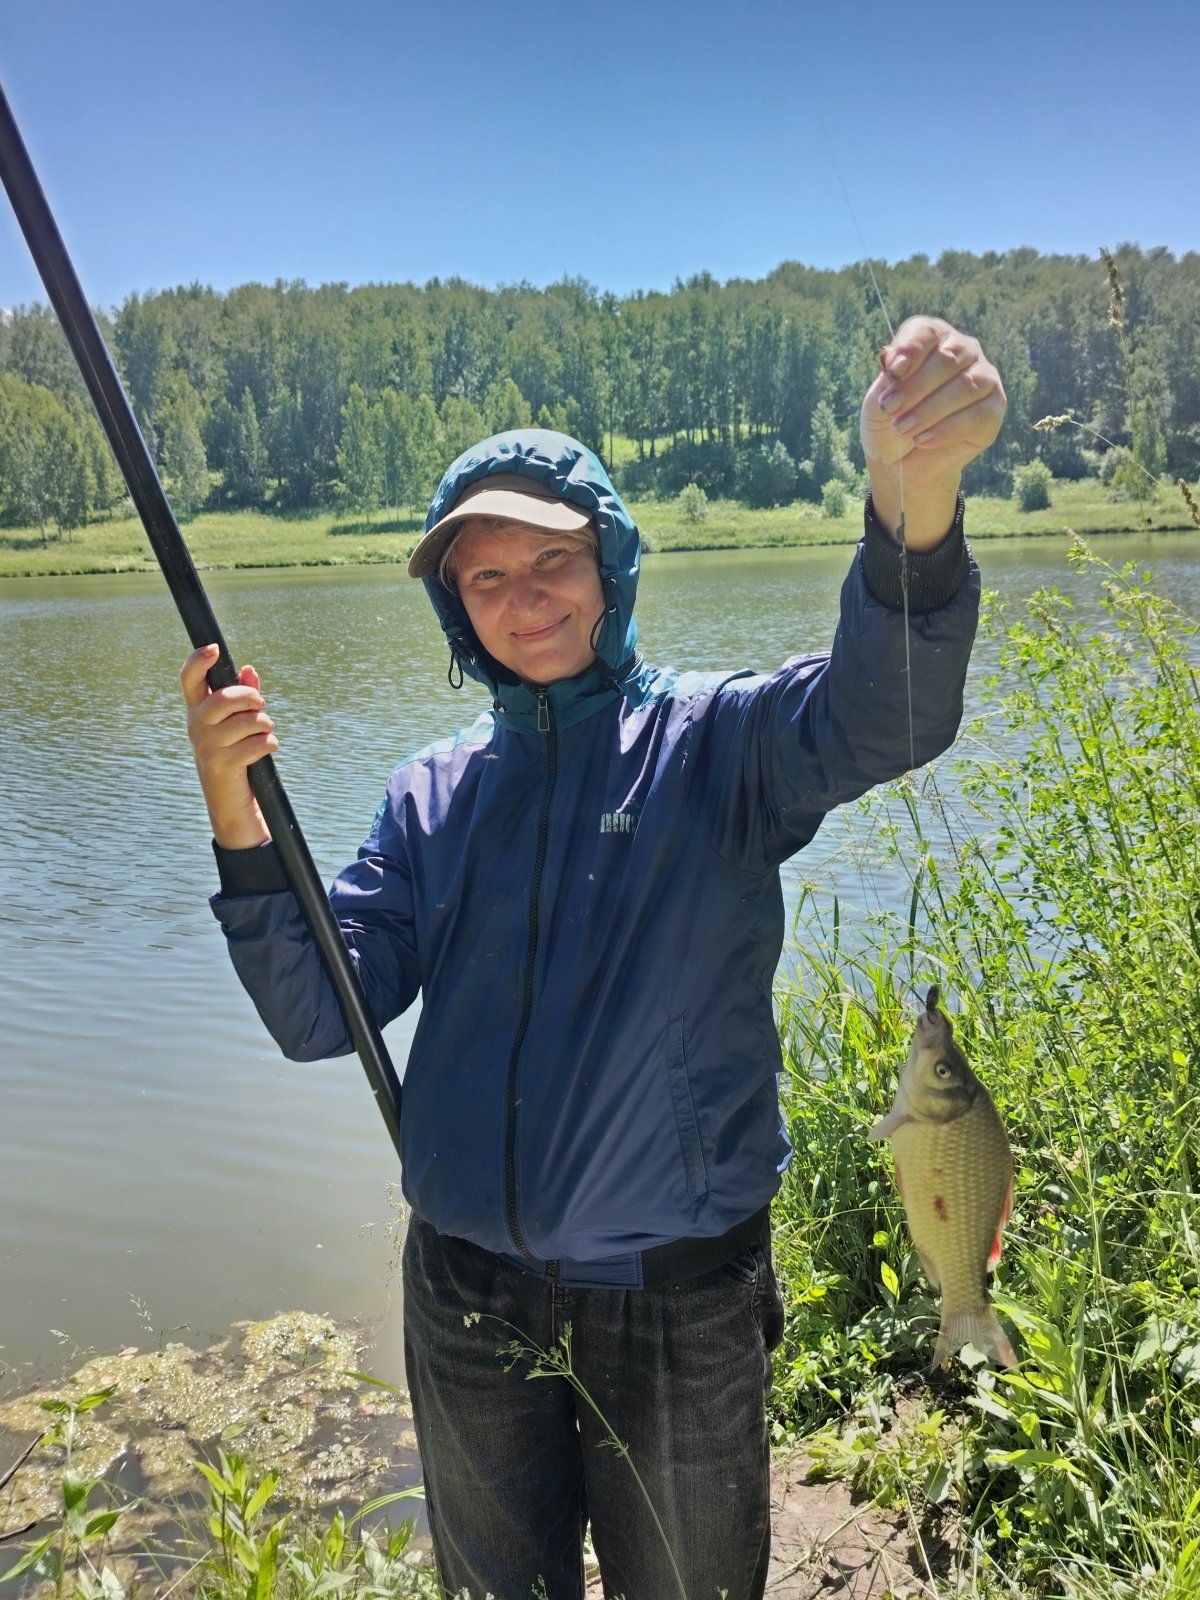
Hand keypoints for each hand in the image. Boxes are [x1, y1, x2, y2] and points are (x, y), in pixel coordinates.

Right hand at [181, 643, 276, 847]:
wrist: (230, 802)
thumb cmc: (235, 755)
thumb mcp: (236, 724)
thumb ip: (242, 696)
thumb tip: (249, 670)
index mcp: (197, 710)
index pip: (189, 679)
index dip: (197, 661)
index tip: (213, 648)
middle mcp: (195, 726)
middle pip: (225, 698)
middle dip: (251, 699)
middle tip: (261, 707)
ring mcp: (206, 746)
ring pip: (248, 721)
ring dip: (265, 726)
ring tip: (264, 734)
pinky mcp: (222, 764)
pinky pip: (258, 743)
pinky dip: (269, 745)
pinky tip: (264, 751)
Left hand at [860, 317, 1005, 548]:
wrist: (903, 463)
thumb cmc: (888, 424)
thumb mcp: (878, 401)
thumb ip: (888, 379)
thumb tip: (889, 358)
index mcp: (931, 340)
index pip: (926, 331)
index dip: (910, 348)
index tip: (889, 369)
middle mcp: (962, 352)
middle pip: (948, 356)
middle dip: (915, 386)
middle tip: (889, 412)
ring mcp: (983, 379)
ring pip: (965, 384)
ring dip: (930, 409)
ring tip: (904, 431)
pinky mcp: (993, 411)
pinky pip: (976, 415)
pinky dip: (947, 429)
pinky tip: (923, 442)